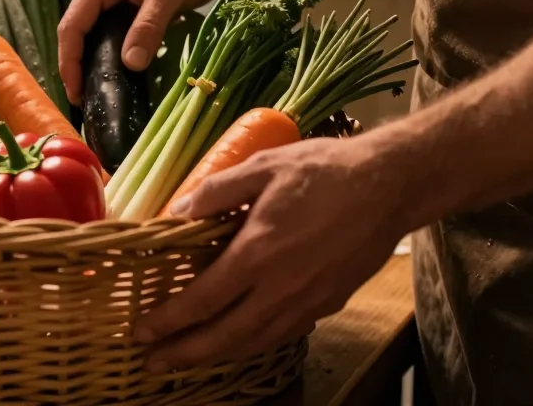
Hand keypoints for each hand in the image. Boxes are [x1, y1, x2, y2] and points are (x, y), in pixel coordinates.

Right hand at [57, 0, 220, 103]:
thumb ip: (149, 27)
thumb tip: (131, 64)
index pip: (72, 26)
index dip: (69, 61)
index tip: (76, 92)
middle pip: (75, 33)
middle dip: (76, 67)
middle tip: (84, 102)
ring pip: (89, 35)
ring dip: (89, 62)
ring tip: (95, 94)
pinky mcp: (116, 5)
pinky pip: (104, 33)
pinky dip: (105, 54)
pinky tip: (112, 75)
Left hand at [134, 137, 406, 371]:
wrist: (389, 185)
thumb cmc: (324, 170)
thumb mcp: (262, 167)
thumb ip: (216, 191)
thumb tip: (178, 210)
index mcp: (258, 253)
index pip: (204, 300)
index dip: (170, 320)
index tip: (143, 331)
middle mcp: (281, 287)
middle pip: (226, 335)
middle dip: (185, 353)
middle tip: (153, 364)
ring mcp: (308, 301)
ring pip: (256, 341)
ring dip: (218, 355)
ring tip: (188, 359)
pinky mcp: (329, 303)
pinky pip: (283, 333)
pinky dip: (254, 343)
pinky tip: (241, 339)